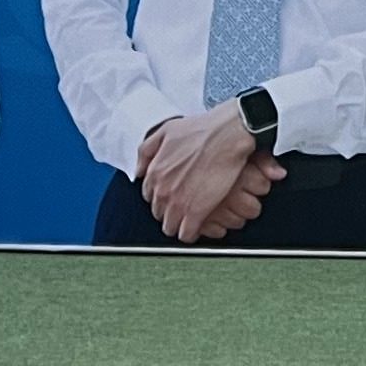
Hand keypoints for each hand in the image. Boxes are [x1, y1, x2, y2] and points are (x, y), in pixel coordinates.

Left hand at [136, 105, 285, 244]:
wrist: (227, 135)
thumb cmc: (202, 130)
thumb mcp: (166, 130)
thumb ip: (146, 150)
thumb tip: (138, 169)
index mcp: (155, 172)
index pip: (149, 195)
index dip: (160, 195)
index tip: (170, 194)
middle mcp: (163, 190)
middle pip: (158, 212)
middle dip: (168, 210)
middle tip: (182, 204)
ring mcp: (178, 203)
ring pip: (170, 227)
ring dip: (178, 224)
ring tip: (189, 218)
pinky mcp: (196, 213)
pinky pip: (186, 235)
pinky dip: (190, 234)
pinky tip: (197, 226)